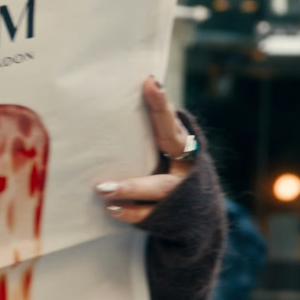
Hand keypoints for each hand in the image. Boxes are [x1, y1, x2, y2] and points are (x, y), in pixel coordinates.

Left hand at [94, 76, 193, 224]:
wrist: (197, 215)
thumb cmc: (169, 171)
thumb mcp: (166, 150)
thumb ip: (154, 131)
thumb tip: (132, 92)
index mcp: (184, 147)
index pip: (171, 124)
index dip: (162, 105)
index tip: (150, 82)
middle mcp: (186, 170)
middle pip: (170, 153)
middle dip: (149, 139)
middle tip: (120, 143)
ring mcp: (180, 195)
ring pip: (160, 191)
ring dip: (131, 189)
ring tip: (102, 188)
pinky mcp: (169, 216)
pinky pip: (150, 217)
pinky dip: (130, 213)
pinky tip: (111, 208)